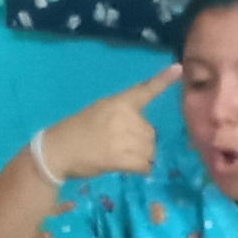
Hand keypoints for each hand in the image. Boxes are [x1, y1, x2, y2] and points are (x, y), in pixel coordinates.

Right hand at [34, 67, 172, 183]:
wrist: (58, 150)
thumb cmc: (77, 132)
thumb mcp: (100, 112)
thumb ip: (123, 116)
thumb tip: (145, 134)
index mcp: (118, 102)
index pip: (144, 89)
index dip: (163, 80)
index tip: (179, 68)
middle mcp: (123, 116)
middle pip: (151, 133)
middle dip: (142, 143)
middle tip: (120, 146)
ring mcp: (122, 137)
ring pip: (150, 150)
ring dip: (141, 157)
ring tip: (121, 157)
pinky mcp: (120, 157)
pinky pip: (144, 165)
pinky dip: (141, 169)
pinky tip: (128, 167)